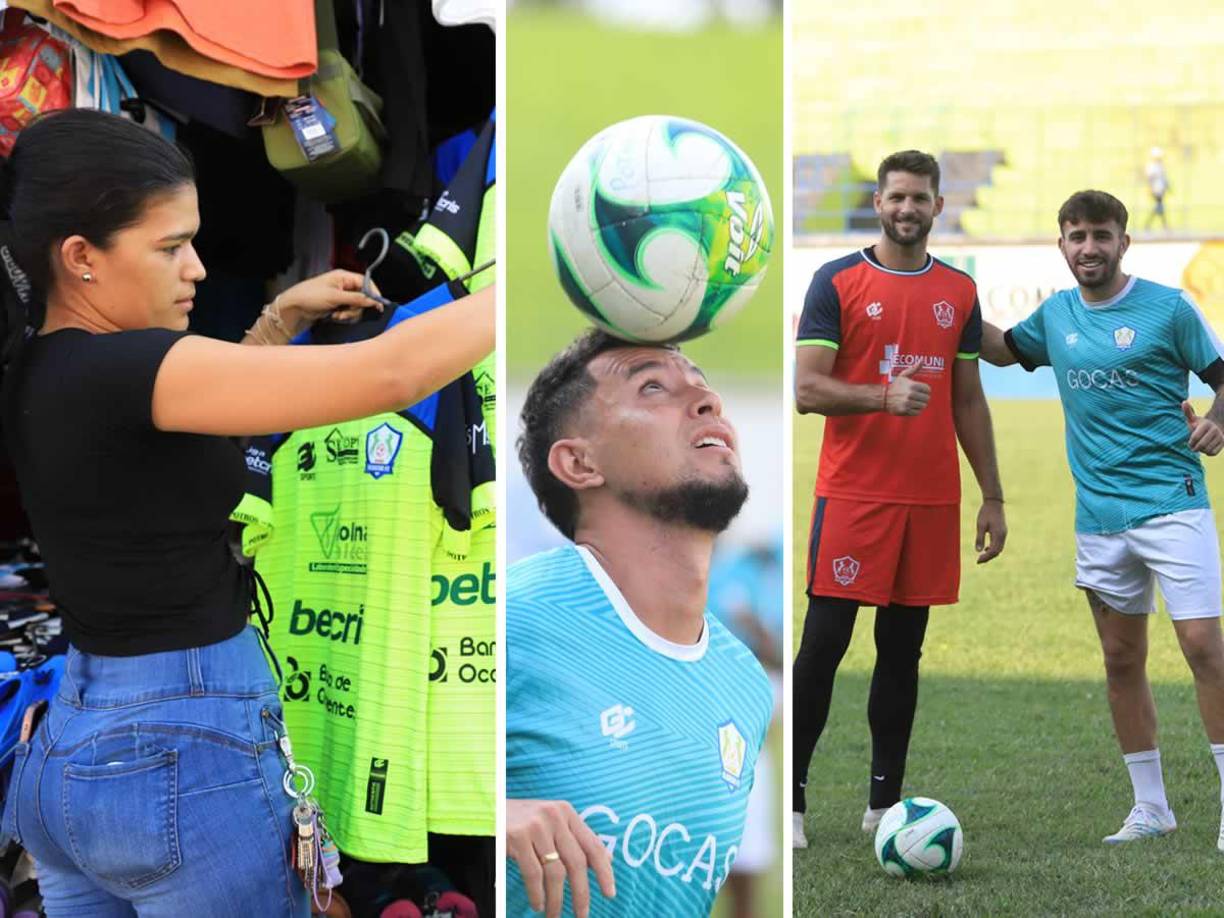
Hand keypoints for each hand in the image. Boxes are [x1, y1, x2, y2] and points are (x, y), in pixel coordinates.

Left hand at [276, 269, 383, 327]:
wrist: (293, 308)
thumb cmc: (310, 296)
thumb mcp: (335, 297)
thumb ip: (356, 299)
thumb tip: (373, 301)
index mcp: (343, 277)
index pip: (366, 282)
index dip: (372, 294)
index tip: (377, 305)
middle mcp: (344, 285)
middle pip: (363, 296)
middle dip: (357, 307)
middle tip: (346, 313)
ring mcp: (341, 296)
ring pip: (357, 307)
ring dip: (350, 314)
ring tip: (337, 316)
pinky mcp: (337, 306)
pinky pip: (349, 312)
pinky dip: (344, 317)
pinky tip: (335, 317)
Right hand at [507, 799, 614, 917]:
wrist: (488, 808)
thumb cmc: (522, 820)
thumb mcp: (551, 821)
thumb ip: (575, 838)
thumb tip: (607, 860)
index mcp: (567, 813)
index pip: (593, 844)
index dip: (604, 871)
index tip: (609, 893)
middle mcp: (555, 816)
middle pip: (577, 862)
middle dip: (581, 893)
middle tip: (582, 914)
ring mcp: (536, 826)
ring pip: (555, 872)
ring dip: (556, 900)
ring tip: (554, 915)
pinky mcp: (518, 836)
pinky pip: (534, 874)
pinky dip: (537, 894)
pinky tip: (538, 904)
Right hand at [884, 364, 930, 415]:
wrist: (883, 397)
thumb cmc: (895, 386)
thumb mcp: (904, 376)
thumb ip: (914, 369)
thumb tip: (922, 360)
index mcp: (912, 385)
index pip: (928, 390)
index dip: (924, 390)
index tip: (919, 391)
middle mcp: (910, 394)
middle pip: (926, 398)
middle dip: (922, 398)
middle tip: (916, 397)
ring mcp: (908, 403)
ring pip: (923, 406)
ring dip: (919, 405)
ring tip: (912, 402)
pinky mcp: (905, 410)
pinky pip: (917, 412)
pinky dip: (915, 410)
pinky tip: (910, 407)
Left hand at [975, 500, 1006, 563]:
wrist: (994, 502)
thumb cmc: (985, 513)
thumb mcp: (980, 525)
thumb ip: (980, 538)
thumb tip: (978, 551)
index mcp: (998, 534)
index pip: (993, 551)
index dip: (986, 557)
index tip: (977, 561)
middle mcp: (1003, 535)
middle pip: (997, 551)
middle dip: (988, 557)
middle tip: (978, 561)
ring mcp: (1004, 533)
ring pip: (999, 548)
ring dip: (991, 553)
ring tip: (981, 557)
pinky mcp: (1003, 531)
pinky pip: (999, 543)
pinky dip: (994, 548)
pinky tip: (986, 548)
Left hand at [1182, 401, 1223, 455]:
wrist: (1215, 428)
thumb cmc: (1199, 425)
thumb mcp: (1193, 419)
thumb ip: (1188, 412)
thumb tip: (1184, 402)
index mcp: (1206, 424)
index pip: (1195, 438)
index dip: (1190, 443)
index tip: (1190, 443)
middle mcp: (1215, 429)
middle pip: (1201, 445)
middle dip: (1195, 448)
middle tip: (1193, 447)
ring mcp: (1220, 436)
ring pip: (1207, 450)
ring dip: (1201, 451)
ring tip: (1200, 446)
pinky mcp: (1223, 443)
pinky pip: (1213, 453)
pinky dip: (1208, 453)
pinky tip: (1206, 448)